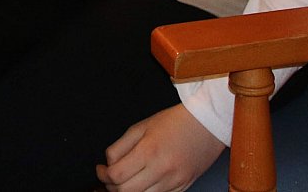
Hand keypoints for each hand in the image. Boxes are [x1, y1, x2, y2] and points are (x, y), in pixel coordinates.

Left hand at [96, 104, 223, 191]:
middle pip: (126, 191)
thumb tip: (108, 163)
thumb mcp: (141, 127)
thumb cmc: (173, 122)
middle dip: (111, 186)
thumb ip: (120, 146)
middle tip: (109, 177)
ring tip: (124, 181)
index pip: (116, 175)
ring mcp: (174, 182)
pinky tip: (142, 183)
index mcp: (148, 151)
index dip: (103, 175)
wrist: (206, 125)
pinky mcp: (183, 188)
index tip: (100, 170)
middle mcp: (161, 170)